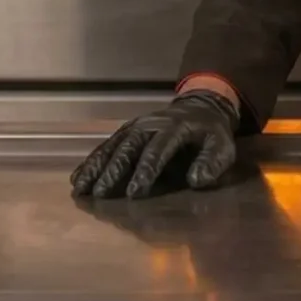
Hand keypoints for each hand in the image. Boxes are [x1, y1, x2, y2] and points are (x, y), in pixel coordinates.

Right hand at [69, 92, 241, 197]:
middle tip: (100, 194)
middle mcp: (150, 125)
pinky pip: (106, 146)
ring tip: (80, 188)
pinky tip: (77, 178)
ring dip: (95, 167)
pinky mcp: (126, 132)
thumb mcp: (223, 146)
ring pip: (112, 146)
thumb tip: (196, 181)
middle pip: (128, 147)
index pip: (158, 149)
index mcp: (174, 128)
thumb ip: (212, 162)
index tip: (134, 192)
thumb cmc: (211, 133)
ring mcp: (135, 127)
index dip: (145, 171)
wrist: (200, 107)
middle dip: (113, 171)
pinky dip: (90, 162)